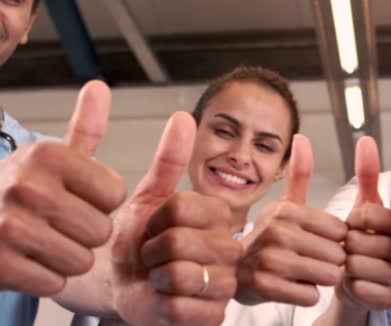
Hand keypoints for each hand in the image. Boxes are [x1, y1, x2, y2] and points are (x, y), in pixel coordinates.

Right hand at [0, 81, 125, 295]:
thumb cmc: (19, 191)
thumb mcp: (49, 157)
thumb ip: (84, 127)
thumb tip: (99, 86)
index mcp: (47, 155)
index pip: (115, 193)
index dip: (102, 201)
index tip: (77, 197)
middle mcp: (27, 187)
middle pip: (101, 230)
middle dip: (87, 232)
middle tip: (58, 223)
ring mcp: (9, 227)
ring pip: (81, 260)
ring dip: (68, 257)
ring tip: (43, 240)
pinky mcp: (0, 265)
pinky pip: (55, 282)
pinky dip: (46, 277)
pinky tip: (28, 259)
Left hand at [111, 112, 240, 325]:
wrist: (126, 285)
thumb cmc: (138, 242)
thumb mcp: (149, 198)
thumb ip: (169, 159)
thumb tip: (184, 117)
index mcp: (220, 216)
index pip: (184, 206)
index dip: (156, 219)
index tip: (155, 226)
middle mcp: (230, 248)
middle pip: (179, 240)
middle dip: (152, 250)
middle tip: (154, 255)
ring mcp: (225, 283)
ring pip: (181, 273)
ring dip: (155, 277)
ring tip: (160, 277)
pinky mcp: (215, 316)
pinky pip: (180, 306)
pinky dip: (161, 304)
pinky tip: (166, 300)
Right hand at [236, 134, 346, 305]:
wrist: (235, 270)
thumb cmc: (269, 238)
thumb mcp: (284, 205)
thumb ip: (299, 173)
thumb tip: (301, 136)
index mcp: (287, 210)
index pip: (339, 230)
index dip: (335, 240)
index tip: (319, 241)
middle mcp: (277, 232)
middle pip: (336, 254)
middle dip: (330, 261)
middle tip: (311, 260)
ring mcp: (270, 260)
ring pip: (328, 275)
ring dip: (321, 278)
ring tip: (304, 272)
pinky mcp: (265, 287)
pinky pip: (311, 296)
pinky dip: (307, 294)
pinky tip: (293, 286)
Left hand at [335, 136, 390, 309]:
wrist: (368, 281)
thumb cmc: (368, 239)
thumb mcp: (368, 205)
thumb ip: (368, 174)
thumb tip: (365, 139)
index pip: (366, 213)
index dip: (352, 220)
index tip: (358, 225)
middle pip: (357, 241)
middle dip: (347, 244)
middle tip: (356, 247)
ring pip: (355, 265)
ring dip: (346, 265)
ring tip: (356, 262)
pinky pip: (359, 287)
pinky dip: (350, 284)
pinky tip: (358, 280)